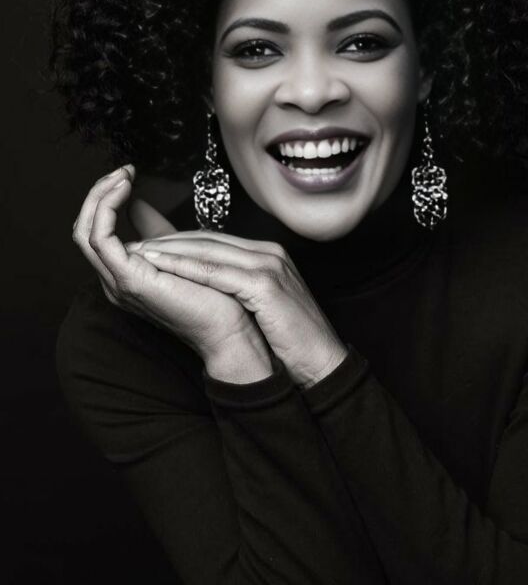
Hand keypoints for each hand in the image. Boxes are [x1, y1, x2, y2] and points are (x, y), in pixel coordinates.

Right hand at [71, 166, 273, 381]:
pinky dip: (106, 209)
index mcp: (126, 274)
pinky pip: (100, 239)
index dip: (106, 200)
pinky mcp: (129, 280)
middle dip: (100, 194)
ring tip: (122, 175)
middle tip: (123, 170)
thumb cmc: (214, 295)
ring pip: (86, 232)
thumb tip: (139, 203)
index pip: (97, 233)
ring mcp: (118, 282)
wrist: (230, 327)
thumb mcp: (179, 253)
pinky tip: (124, 189)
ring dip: (100, 197)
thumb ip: (157, 232)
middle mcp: (115, 280)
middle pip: (85, 230)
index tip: (128, 174)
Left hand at [126, 232, 348, 388]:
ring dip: (168, 250)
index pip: (213, 241)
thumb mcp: (261, 306)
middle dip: (167, 241)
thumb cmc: (289, 340)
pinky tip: (158, 266)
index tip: (146, 247)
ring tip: (135, 252)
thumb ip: (236, 288)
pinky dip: (184, 267)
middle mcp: (267, 253)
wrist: (321, 362)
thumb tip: (203, 289)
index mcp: (266, 255)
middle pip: (207, 239)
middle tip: (132, 244)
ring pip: (207, 250)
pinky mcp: (264, 284)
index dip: (177, 242)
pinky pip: (216, 272)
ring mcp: (267, 265)